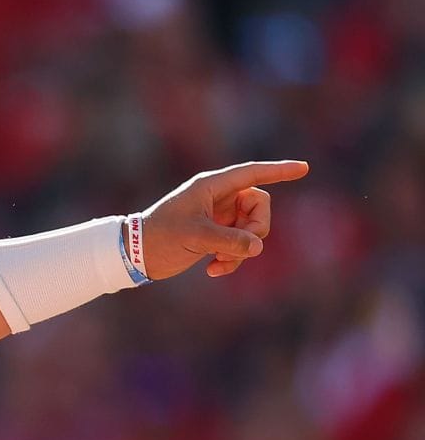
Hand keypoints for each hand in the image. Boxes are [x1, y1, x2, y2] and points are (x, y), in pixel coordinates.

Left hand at [138, 159, 308, 280]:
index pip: (253, 174)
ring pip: (251, 229)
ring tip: (219, 265)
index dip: (279, 171)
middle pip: (259, 207)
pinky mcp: (215, 235)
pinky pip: (239, 245)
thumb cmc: (160, 237)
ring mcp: (218, 216)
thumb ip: (229, 241)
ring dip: (242, 250)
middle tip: (240, 248)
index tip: (304, 168)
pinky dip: (232, 259)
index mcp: (212, 186)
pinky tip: (212, 271)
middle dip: (256, 230)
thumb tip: (258, 247)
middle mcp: (218, 198)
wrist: (135, 254)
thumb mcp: (195, 237)